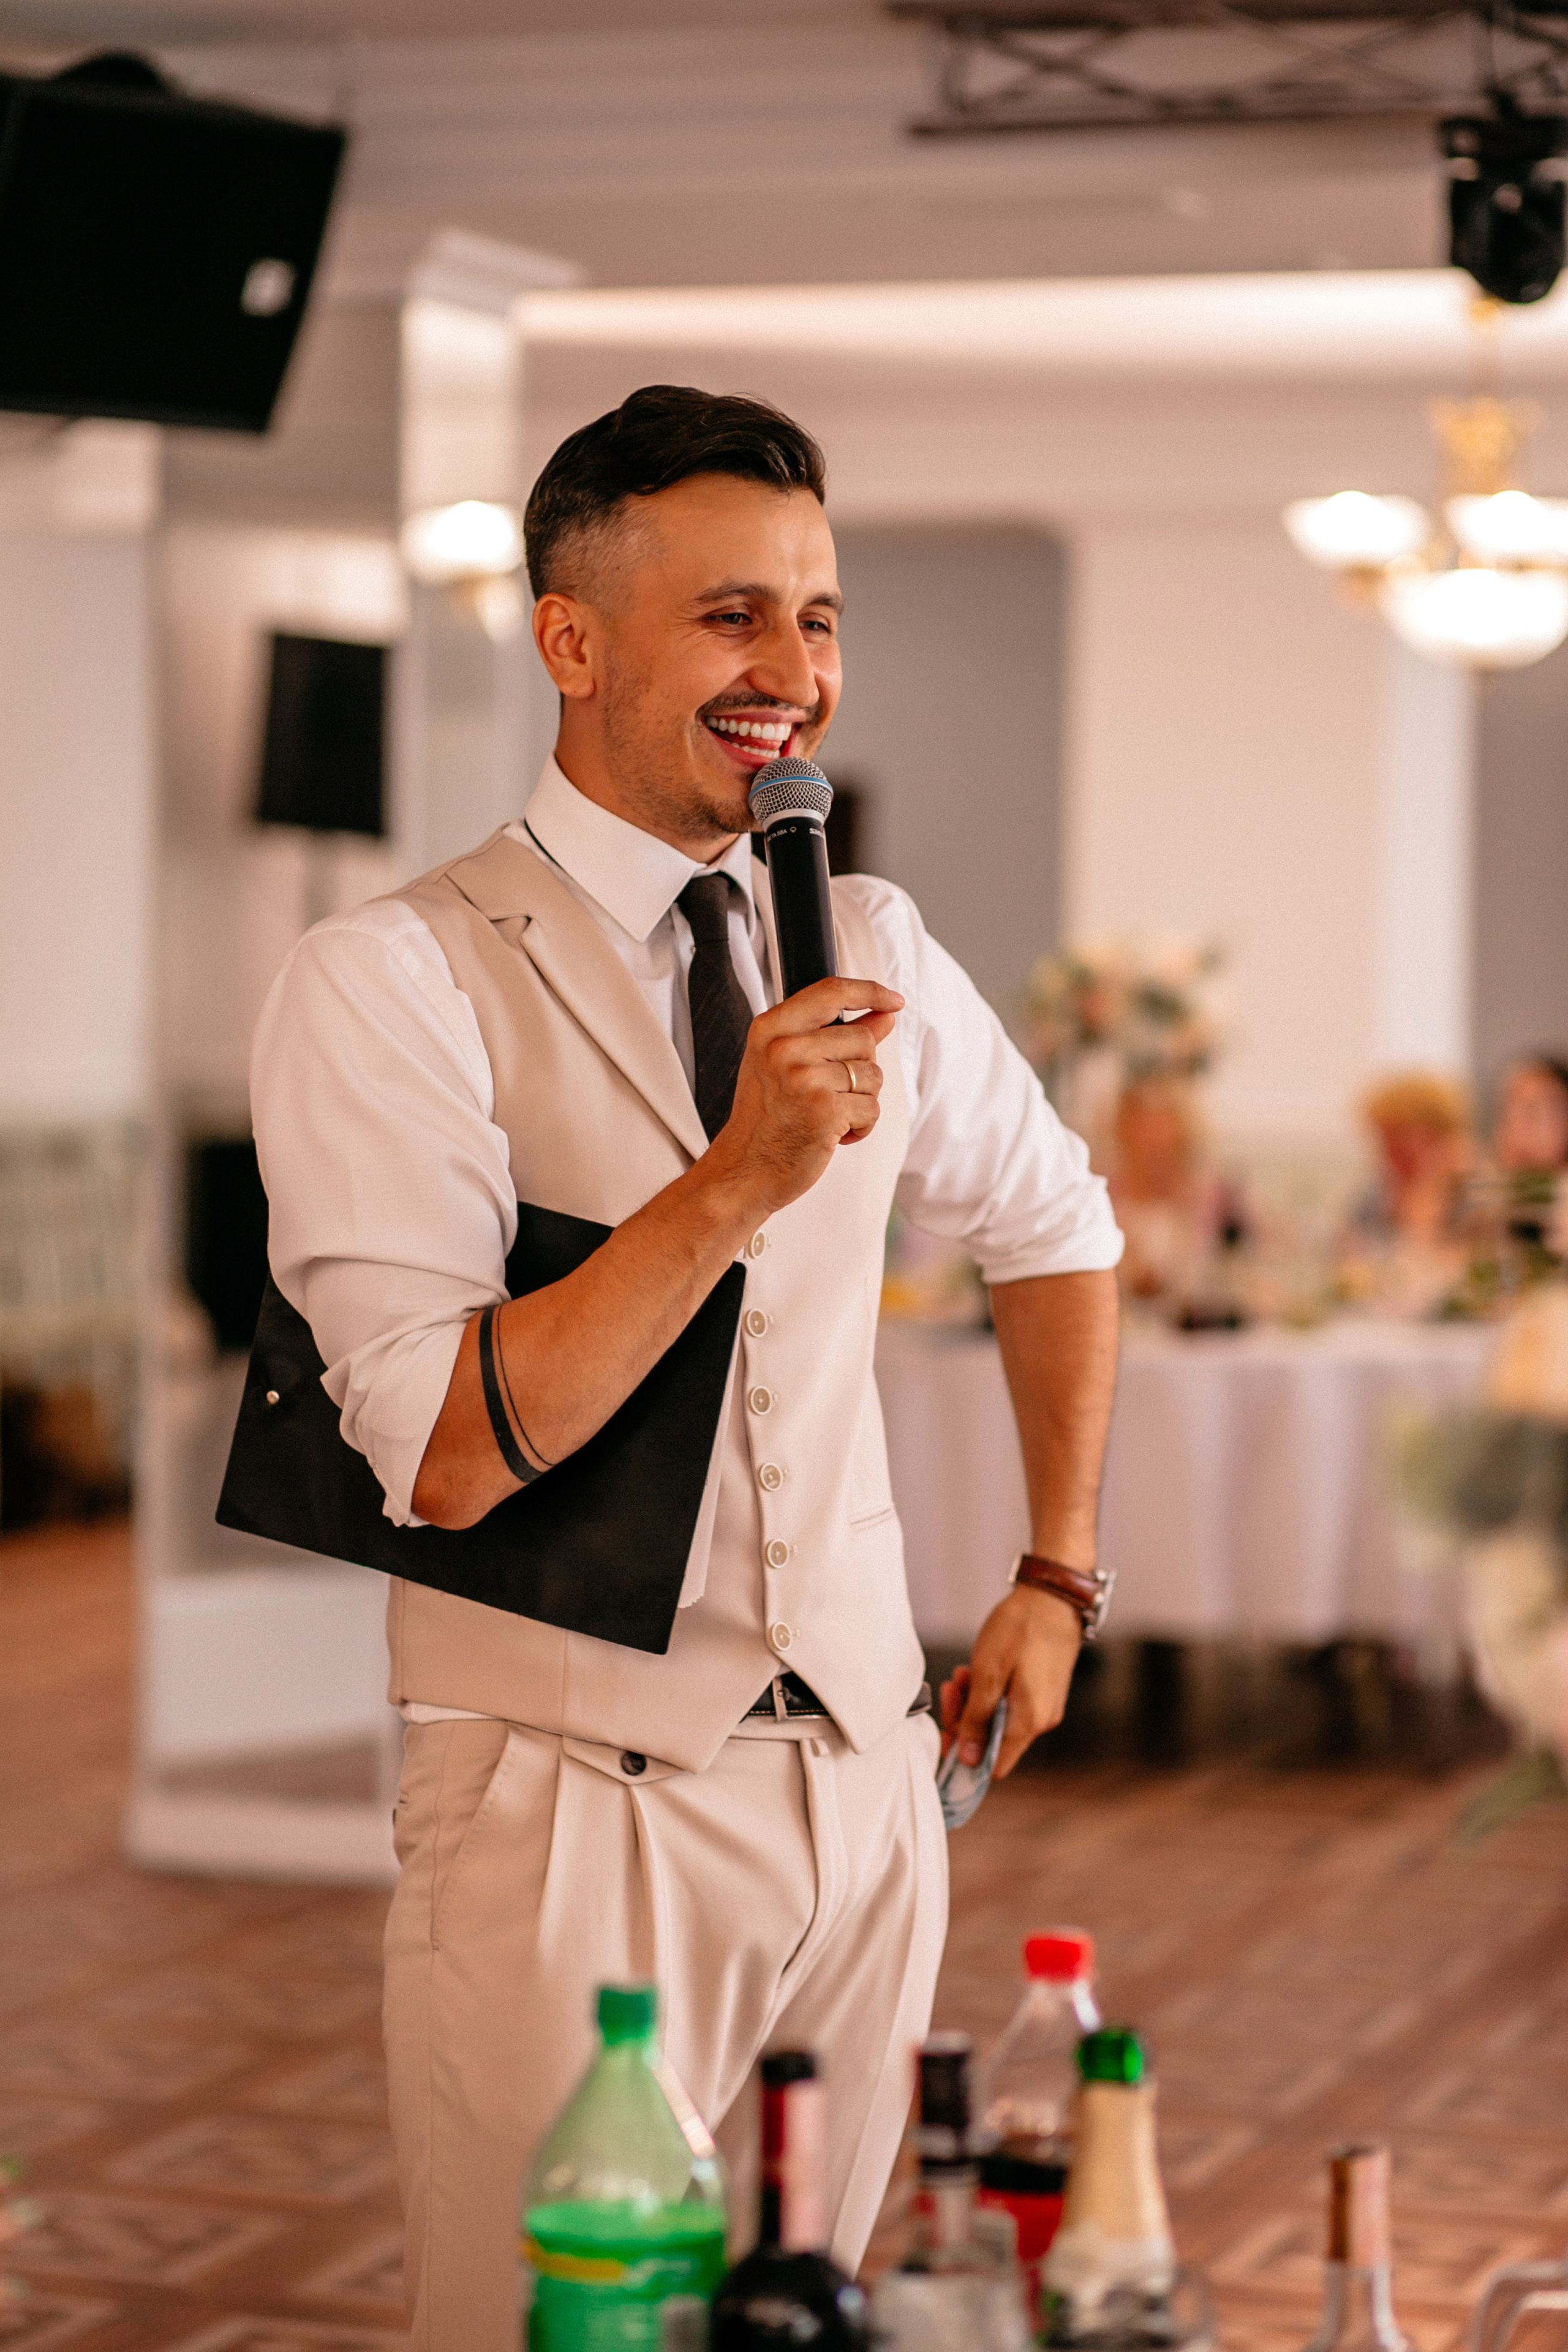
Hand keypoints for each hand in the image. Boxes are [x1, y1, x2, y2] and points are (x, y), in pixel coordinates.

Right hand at [704, 976, 901, 1220]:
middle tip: (829, 1094)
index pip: (831, 991)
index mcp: (771, 1029)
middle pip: (863, 1039)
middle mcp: (784, 1049)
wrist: (744, 1169)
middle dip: (861, 1070)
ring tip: (827, 1115)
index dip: (870, 991)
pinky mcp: (824, 1111)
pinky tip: (832, 1134)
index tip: (893, 1001)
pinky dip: (861, 1126)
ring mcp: (804, 1079)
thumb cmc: (766, 1118)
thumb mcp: (787, 1064)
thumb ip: (835, 1034)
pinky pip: (871, 1107)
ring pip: (872, 1075)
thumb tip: (885, 1014)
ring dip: (861, 1101)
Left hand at [940, 1586, 1081, 1779]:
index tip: (944, 1733)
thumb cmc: (1021, 1628)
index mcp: (1028, 1721)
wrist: (1053, 1595)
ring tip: (963, 1672)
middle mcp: (1041, 1720)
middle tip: (951, 1688)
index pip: (993, 1765)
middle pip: (993, 1741)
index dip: (964, 1757)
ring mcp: (1045, 1705)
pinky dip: (991, 1691)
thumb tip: (967, 1759)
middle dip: (965, 1718)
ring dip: (975, 1701)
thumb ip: (976, 1719)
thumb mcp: (987, 1672)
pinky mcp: (1043, 1690)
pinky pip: (1011, 1703)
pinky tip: (979, 1669)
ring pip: (999, 1719)